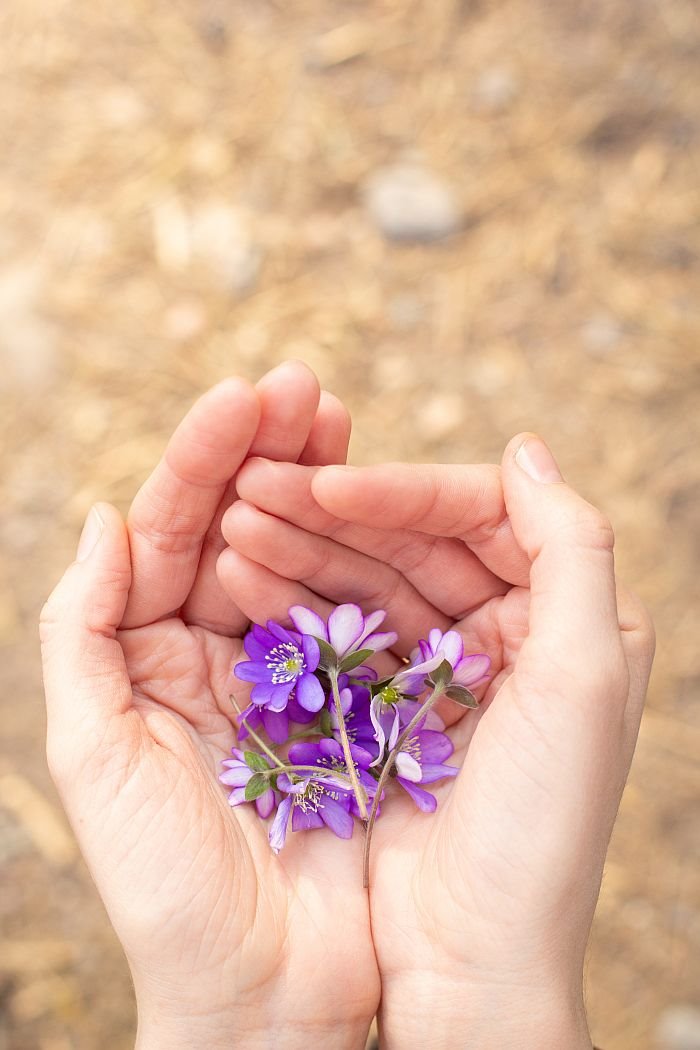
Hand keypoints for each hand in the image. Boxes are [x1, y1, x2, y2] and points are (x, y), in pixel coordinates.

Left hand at [40, 363, 379, 1049]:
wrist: (267, 994)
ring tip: (341, 423)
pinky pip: (355, 613)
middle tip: (308, 388)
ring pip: (301, 554)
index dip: (203, 460)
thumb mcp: (95, 753)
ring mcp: (289, 668)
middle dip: (268, 450)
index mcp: (147, 653)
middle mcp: (215, 649)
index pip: (168, 530)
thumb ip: (82, 630)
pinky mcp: (352, 700)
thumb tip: (103, 517)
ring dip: (319, 485)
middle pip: (237, 525)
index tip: (246, 397)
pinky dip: (365, 556)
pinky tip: (377, 505)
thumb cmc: (168, 889)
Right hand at [219, 434, 653, 1049]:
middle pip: (413, 540)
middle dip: (334, 512)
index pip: (480, 516)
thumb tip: (526, 447)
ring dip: (302, 547)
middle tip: (254, 488)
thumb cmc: (541, 830)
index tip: (327, 482)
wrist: (471, 965)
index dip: (403, 490)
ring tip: (234, 524)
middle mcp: (508, 631)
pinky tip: (241, 576)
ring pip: (367, 579)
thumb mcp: (585, 678)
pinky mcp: (389, 706)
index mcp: (566, 614)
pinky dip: (293, 601)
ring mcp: (443, 668)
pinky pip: (338, 632)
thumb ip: (575, 548)